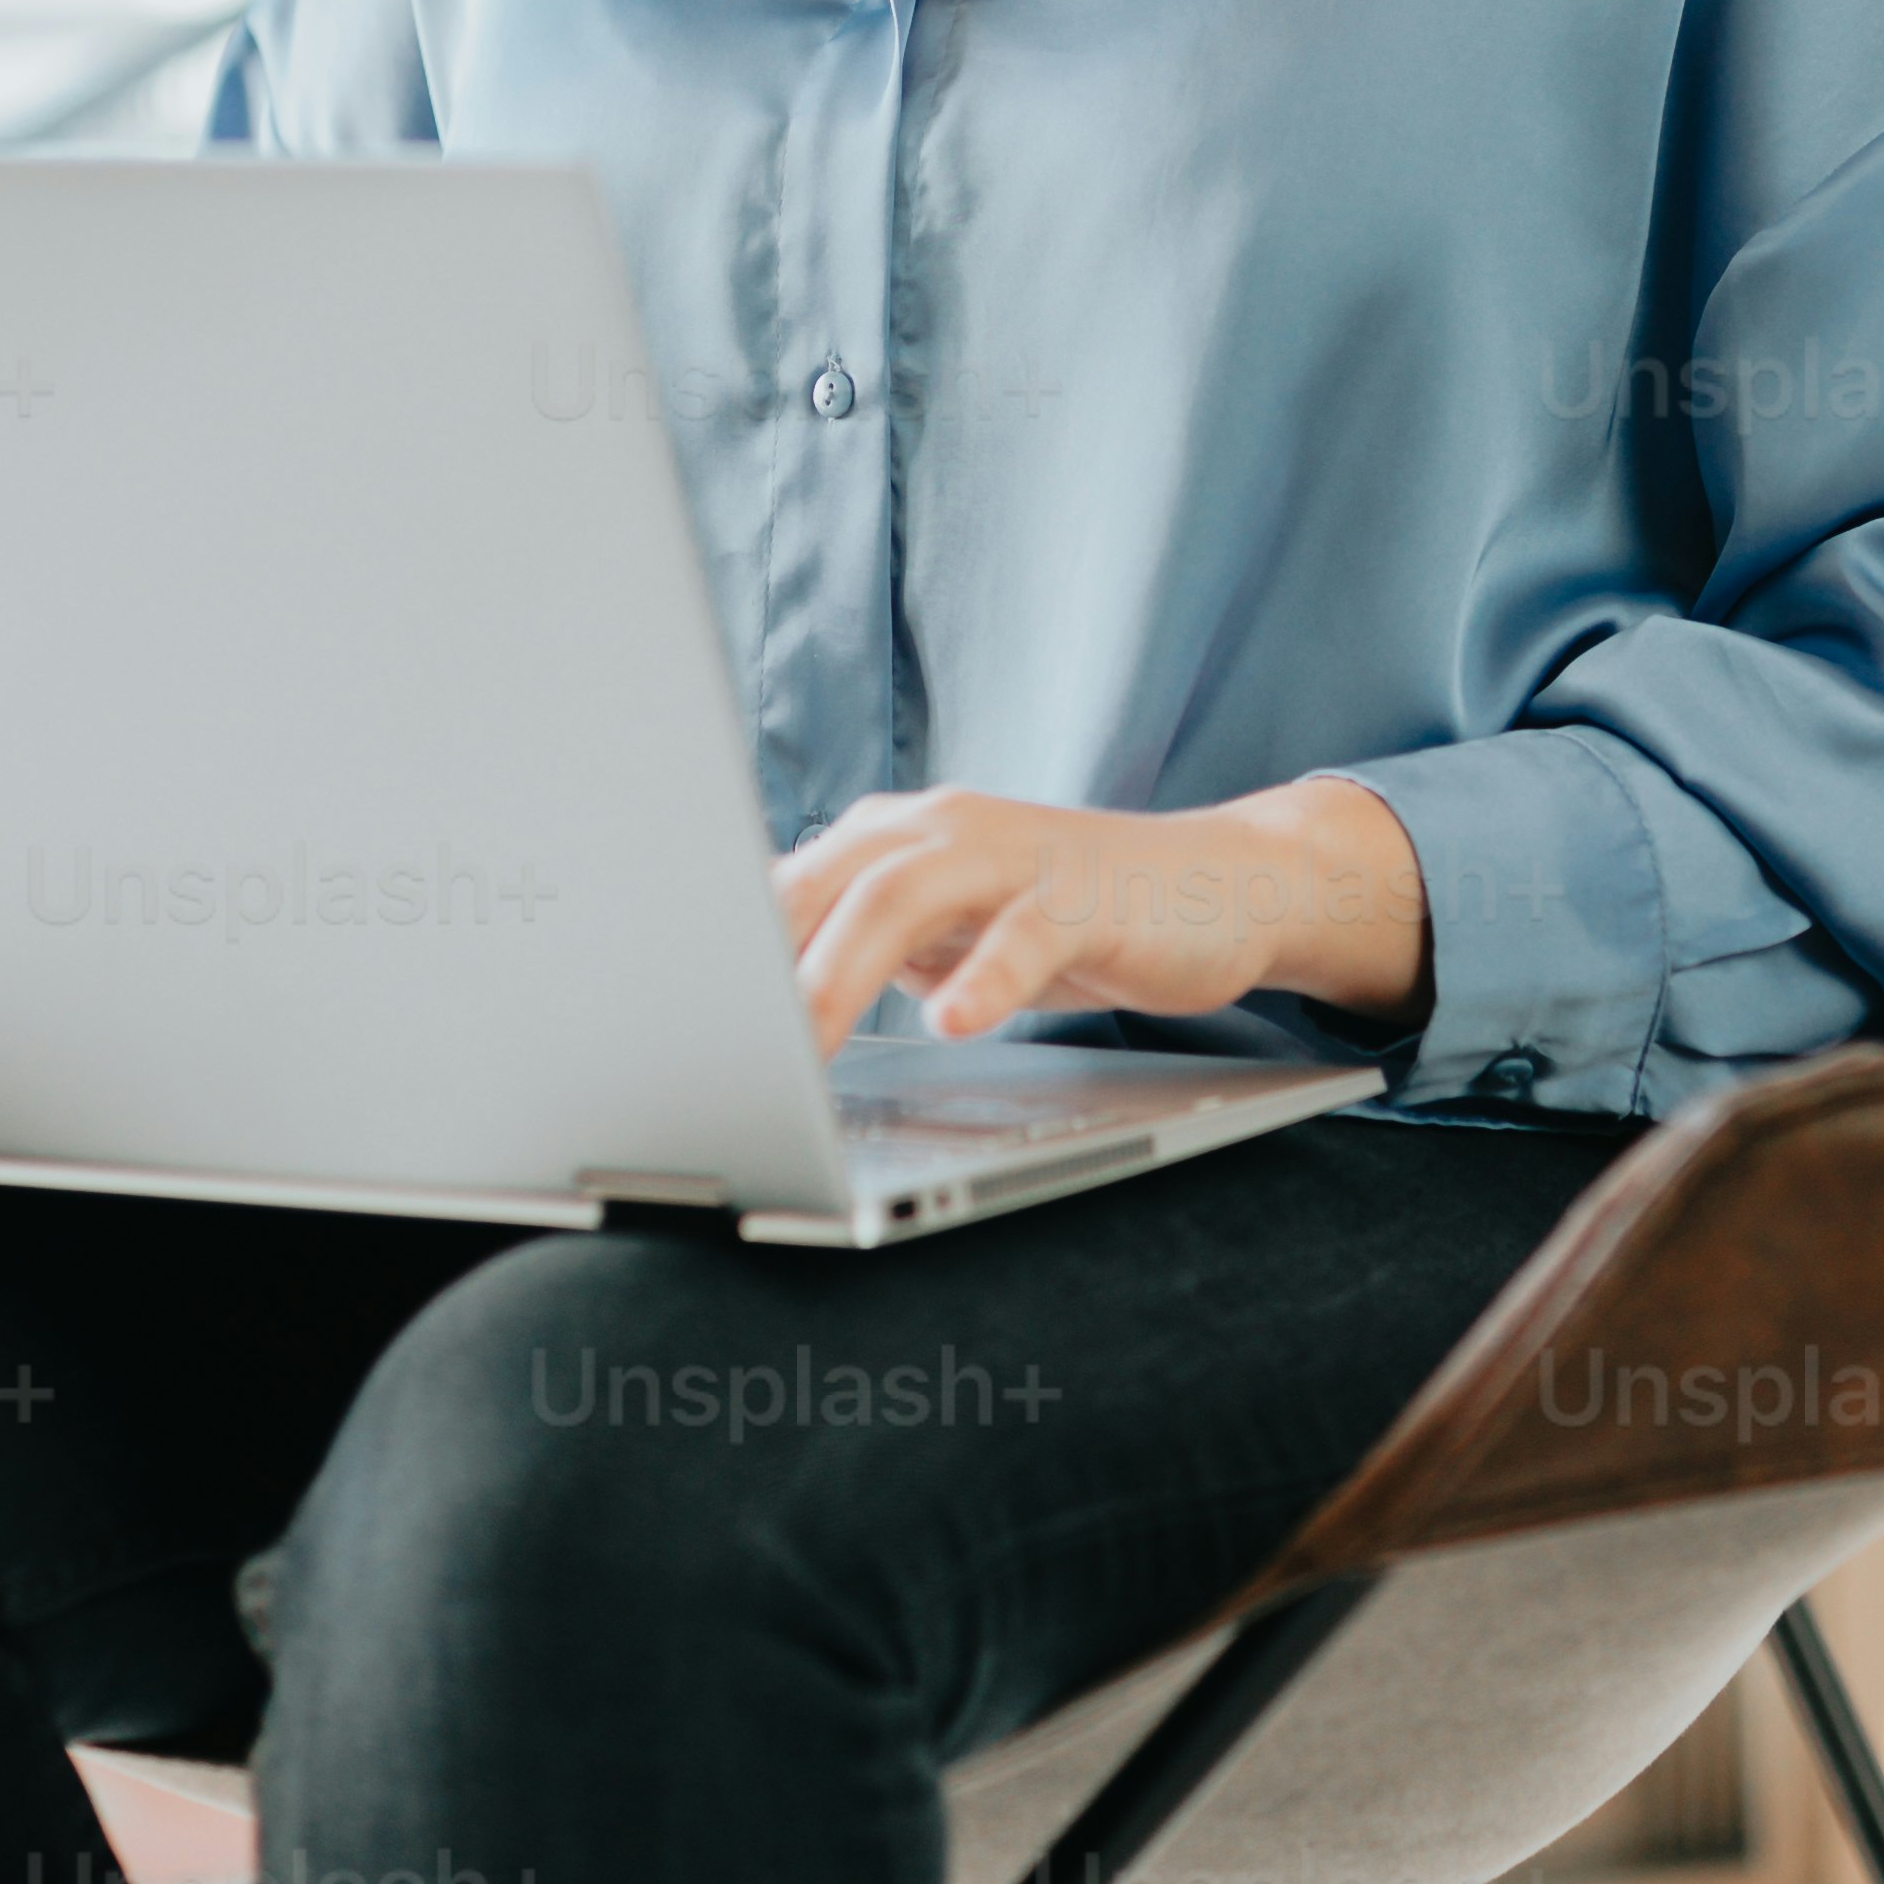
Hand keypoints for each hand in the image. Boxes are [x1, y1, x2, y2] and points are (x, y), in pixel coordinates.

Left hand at [777, 773, 1431, 1058]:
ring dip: (838, 976)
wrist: (1217, 883)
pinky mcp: (1083, 895)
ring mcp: (1011, 855)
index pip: (780, 890)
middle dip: (760, 972)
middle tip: (715, 1055)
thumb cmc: (1063, 911)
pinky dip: (982, 976)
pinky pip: (1023, 933)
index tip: (666, 1024)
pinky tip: (952, 1018)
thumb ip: (858, 946)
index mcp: (889, 838)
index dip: (719, 955)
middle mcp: (938, 829)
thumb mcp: (945, 930)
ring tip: (798, 1049)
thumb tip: (751, 1000)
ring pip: (900, 899)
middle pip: (823, 888)